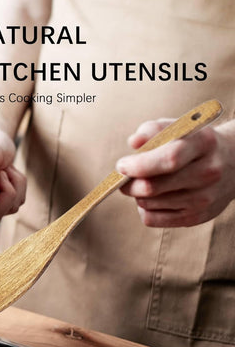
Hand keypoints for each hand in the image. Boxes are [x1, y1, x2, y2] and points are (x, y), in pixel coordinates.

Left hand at [116, 119, 234, 226]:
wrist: (233, 163)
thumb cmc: (191, 142)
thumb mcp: (176, 127)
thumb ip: (152, 130)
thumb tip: (134, 142)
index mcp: (202, 143)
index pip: (168, 159)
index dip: (139, 165)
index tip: (122, 165)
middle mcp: (207, 172)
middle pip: (153, 187)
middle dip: (129, 184)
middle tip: (123, 177)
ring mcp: (203, 198)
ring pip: (148, 204)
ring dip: (137, 195)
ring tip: (144, 184)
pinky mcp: (196, 217)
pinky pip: (152, 219)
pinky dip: (143, 209)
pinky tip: (151, 198)